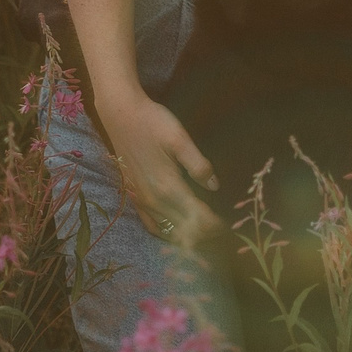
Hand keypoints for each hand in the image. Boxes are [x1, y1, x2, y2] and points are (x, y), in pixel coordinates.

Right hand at [94, 90, 222, 248]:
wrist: (121, 116)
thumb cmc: (153, 123)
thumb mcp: (180, 139)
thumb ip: (198, 165)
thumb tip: (215, 186)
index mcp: (169, 187)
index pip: (198, 218)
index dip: (216, 225)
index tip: (230, 226)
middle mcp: (155, 201)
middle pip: (185, 230)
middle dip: (206, 233)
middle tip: (223, 230)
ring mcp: (142, 201)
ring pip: (168, 232)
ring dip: (189, 236)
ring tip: (206, 231)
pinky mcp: (135, 197)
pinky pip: (152, 226)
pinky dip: (168, 233)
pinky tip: (177, 228)